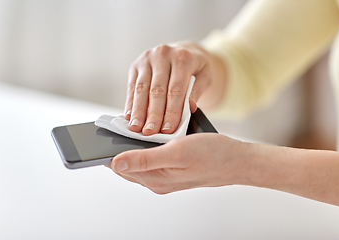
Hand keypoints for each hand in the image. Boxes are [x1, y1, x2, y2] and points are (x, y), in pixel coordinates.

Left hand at [106, 133, 250, 193]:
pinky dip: (146, 147)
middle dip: (119, 148)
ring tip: (130, 130)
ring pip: (139, 161)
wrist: (237, 161)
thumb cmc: (212, 155)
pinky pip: (151, 159)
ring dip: (133, 147)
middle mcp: (158, 181)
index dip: (108, 152)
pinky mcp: (173, 170)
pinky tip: (150, 137)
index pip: (120, 167)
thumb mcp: (176, 152)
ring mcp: (165, 177)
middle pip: (127, 165)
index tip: (101, 136)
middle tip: (116, 128)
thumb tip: (115, 162)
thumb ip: (145, 159)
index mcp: (155, 179)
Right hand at [125, 41, 216, 135]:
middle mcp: (163, 54)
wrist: (185, 50)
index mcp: (182, 57)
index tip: (168, 129)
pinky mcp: (136, 65)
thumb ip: (197, 92)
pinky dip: (130, 103)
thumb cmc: (196, 68)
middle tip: (150, 131)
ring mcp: (147, 58)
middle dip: (153, 114)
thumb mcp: (205, 76)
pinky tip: (130, 116)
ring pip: (141, 88)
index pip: (176, 89)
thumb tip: (189, 108)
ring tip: (136, 127)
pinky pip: (132, 86)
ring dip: (138, 110)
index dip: (171, 111)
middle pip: (157, 90)